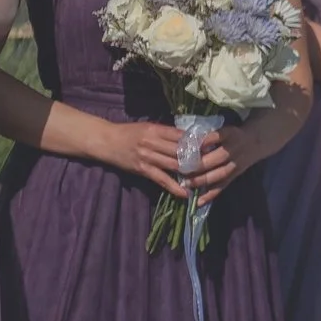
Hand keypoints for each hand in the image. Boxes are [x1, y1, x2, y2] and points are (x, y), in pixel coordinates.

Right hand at [100, 118, 237, 202]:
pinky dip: (174, 187)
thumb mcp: (147, 127)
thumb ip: (166, 133)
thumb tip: (187, 138)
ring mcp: (147, 157)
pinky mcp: (142, 169)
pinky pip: (161, 179)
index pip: (182, 136)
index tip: (213, 145)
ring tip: (205, 178)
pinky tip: (185, 192)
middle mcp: (153, 143)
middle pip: (181, 151)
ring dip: (191, 173)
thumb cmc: (128, 133)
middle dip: (199, 158)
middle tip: (215, 163)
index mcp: (156, 130)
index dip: (198, 141)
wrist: (106, 141)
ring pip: (174, 165)